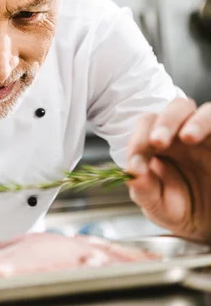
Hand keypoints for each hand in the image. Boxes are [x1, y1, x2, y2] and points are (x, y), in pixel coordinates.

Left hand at [127, 99, 210, 243]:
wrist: (210, 225)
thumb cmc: (182, 208)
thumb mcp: (159, 205)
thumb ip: (144, 191)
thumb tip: (132, 174)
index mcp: (160, 143)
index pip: (147, 126)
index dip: (138, 141)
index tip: (136, 165)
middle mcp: (182, 134)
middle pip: (174, 109)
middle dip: (164, 122)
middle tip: (157, 142)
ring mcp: (205, 136)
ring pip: (200, 110)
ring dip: (193, 120)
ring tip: (187, 137)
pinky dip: (207, 123)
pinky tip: (195, 137)